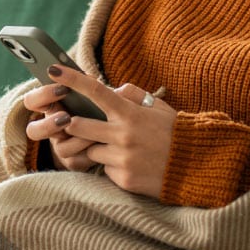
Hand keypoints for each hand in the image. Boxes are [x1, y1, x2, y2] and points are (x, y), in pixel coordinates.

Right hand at [23, 83, 96, 171]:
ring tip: (93, 134)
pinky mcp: (74, 162)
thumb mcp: (92, 93)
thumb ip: (89, 85)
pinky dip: (91, 150)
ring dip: (78, 139)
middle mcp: (50, 128)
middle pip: (33, 131)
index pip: (32, 101)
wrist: (110, 130)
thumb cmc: (97, 104)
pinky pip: (78, 159)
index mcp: (51, 106)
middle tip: (66, 118)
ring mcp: (61, 146)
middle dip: (49, 124)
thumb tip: (92, 78)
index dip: (43, 95)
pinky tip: (102, 143)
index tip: (63, 89)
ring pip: (60, 148)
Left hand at [46, 65, 176, 199]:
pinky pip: (105, 169)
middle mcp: (123, 135)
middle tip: (75, 122)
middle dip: (73, 123)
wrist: (196, 166)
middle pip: (78, 125)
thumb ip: (131, 93)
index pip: (95, 91)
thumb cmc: (175, 131)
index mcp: (130, 112)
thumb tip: (110, 91)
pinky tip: (132, 163)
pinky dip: (113, 165)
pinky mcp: (124, 179)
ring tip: (123, 148)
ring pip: (91, 150)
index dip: (71, 80)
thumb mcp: (156, 105)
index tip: (53, 70)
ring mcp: (122, 158)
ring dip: (98, 147)